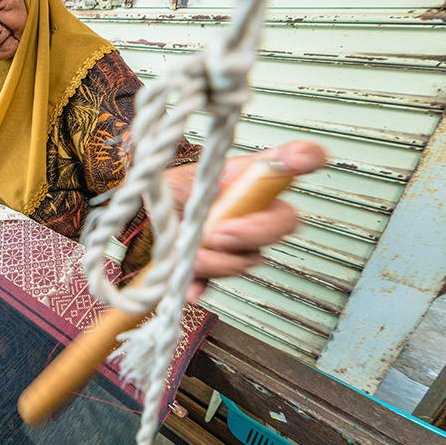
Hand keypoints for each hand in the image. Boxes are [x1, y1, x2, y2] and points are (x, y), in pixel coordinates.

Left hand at [162, 140, 326, 299]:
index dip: (302, 159)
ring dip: (219, 261)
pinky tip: (191, 287)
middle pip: (281, 223)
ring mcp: (236, 242)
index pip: (283, 165)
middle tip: (221, 233)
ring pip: (248, 258)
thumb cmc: (169, 196)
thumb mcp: (182, 178)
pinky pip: (214, 282)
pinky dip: (201, 284)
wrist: (140, 223)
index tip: (304, 157)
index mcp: (242, 179)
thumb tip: (238, 181)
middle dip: (255, 232)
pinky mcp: (214, 267)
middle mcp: (248, 211)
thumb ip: (210, 178)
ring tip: (193, 255)